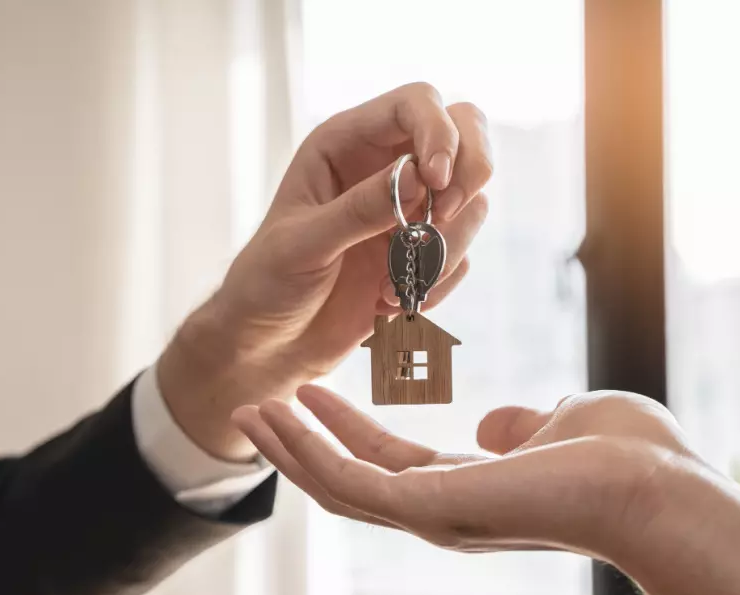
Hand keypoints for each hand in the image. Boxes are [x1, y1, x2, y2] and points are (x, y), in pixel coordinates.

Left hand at [159, 84, 492, 460]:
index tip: (436, 181)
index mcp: (346, 144)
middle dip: (469, 173)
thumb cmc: (267, 286)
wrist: (269, 345)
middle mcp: (385, 167)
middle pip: (466, 133)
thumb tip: (418, 175)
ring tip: (393, 286)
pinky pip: (460, 254)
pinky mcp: (421, 253)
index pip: (418, 103)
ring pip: (472, 200)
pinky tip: (388, 303)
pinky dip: (437, 282)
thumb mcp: (304, 246)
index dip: (440, 132)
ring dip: (446, 246)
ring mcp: (409, 210)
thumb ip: (359, 209)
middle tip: (443, 216)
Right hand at [230, 385, 697, 568]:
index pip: (387, 461)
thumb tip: (495, 425)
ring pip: (336, 488)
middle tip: (255, 406)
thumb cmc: (628, 459)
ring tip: (247, 408)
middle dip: (299, 446)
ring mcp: (433, 518)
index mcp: (468, 491)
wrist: (657, 487)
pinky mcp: (429, 511)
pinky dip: (308, 452)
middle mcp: (442, 513)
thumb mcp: (560, 423)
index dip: (344, 428)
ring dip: (289, 450)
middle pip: (348, 481)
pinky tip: (281, 416)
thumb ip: (519, 426)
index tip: (312, 390)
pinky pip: (349, 482)